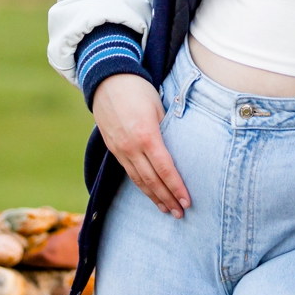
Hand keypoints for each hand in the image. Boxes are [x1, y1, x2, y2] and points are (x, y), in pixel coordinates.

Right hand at [94, 73, 188, 217]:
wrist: (107, 81)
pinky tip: (149, 193)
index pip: (165, 168)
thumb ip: (169, 130)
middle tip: (181, 213)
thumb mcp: (159, 107)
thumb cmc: (139, 90)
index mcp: (146, 135)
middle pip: (151, 180)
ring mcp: (119, 150)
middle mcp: (130, 147)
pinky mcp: (113, 149)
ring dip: (153, 196)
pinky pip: (128, 172)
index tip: (187, 200)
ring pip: (138, 180)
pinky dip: (140, 186)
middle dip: (167, 198)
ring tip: (167, 210)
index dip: (176, 186)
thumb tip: (181, 149)